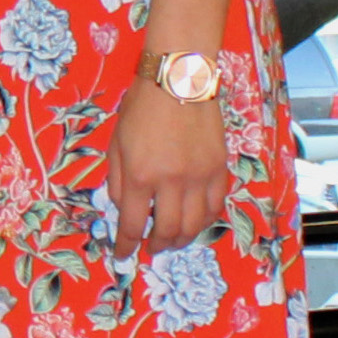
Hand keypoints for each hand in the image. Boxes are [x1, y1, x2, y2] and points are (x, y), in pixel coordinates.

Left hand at [108, 64, 232, 255]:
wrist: (179, 81)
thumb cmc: (141, 108)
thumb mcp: (116, 143)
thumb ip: (119, 181)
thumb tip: (124, 210)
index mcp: (140, 175)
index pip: (133, 224)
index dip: (127, 244)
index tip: (123, 255)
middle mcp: (172, 182)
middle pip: (168, 230)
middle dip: (157, 246)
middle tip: (151, 249)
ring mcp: (200, 178)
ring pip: (196, 224)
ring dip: (183, 239)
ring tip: (173, 241)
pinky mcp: (220, 170)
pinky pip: (215, 206)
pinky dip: (205, 220)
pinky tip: (196, 221)